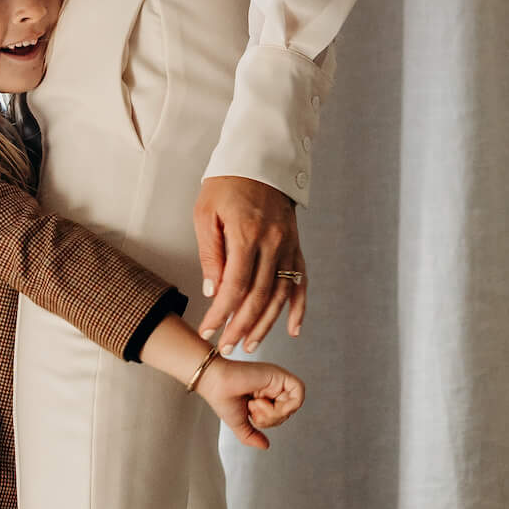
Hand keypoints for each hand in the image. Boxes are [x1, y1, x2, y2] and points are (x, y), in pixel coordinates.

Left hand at [194, 176, 306, 350]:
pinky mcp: (297, 246)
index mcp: (246, 234)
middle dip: (242, 326)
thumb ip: (211, 254)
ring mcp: (289, 245)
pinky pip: (301, 282)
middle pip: (259, 296)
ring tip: (251, 344)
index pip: (234, 285)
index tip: (208, 330)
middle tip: (227, 347)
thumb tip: (213, 291)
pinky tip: (294, 329)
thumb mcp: (206, 213)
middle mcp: (272, 243)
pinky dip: (299, 308)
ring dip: (267, 323)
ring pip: (281, 294)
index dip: (221, 313)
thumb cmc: (226, 184)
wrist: (260, 160)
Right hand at [196, 355, 304, 449]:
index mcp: (265, 395)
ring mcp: (277, 381)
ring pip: (294, 405)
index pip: (282, 415)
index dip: (270, 421)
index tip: (252, 414)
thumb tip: (265, 445)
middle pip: (289, 412)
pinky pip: (298, 393)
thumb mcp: (239, 423)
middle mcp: (273, 387)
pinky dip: (282, 405)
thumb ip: (252, 435)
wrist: (215, 383)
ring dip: (273, 412)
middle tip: (253, 408)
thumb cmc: (222, 398)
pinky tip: (263, 401)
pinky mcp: (280, 375)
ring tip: (255, 403)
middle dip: (270, 418)